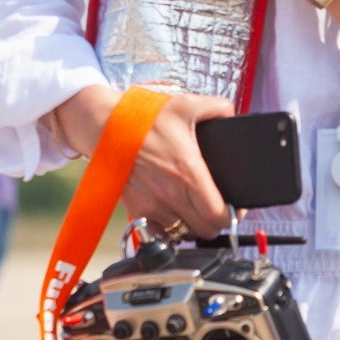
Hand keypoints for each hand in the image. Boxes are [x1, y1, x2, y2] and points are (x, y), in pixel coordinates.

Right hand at [54, 83, 232, 235]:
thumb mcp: (185, 105)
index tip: (235, 210)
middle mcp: (171, 194)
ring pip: (183, 234)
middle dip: (217, 223)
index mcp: (188, 172)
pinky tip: (176, 214)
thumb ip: (216, 107)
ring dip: (194, 226)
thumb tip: (231, 113)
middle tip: (218, 210)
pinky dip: (171, 229)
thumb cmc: (143, 118)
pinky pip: (161, 233)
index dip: (232, 217)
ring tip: (197, 211)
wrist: (105, 127)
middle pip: (205, 230)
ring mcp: (152, 205)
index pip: (217, 215)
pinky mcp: (136, 209)